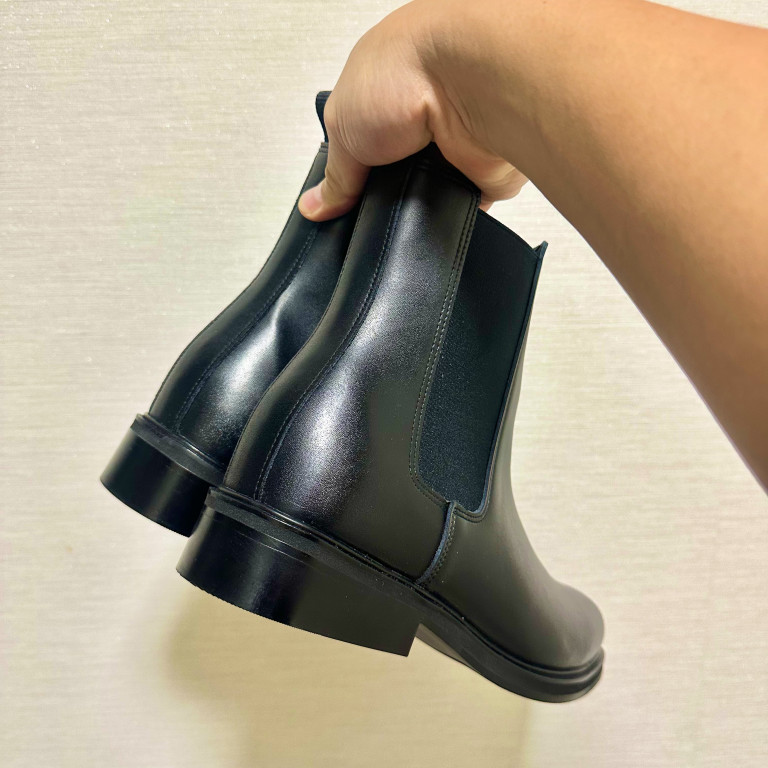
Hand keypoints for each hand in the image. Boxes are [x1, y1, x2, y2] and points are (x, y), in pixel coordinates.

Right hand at [298, 0, 526, 221]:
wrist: (472, 82)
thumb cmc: (407, 72)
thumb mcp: (342, 126)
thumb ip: (334, 174)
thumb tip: (317, 205)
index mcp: (383, 94)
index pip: (360, 146)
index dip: (348, 174)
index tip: (339, 199)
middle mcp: (419, 118)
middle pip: (390, 177)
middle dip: (378, 194)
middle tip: (369, 198)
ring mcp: (450, 148)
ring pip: (421, 197)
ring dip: (410, 204)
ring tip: (401, 195)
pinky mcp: (479, 175)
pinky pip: (455, 211)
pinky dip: (443, 216)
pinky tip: (433, 205)